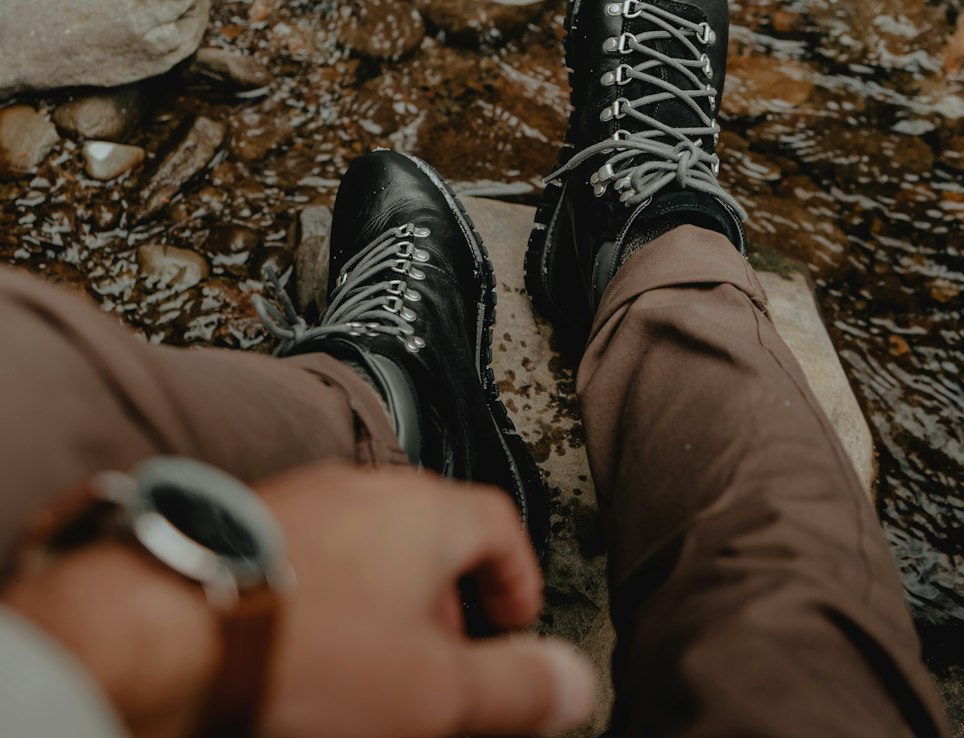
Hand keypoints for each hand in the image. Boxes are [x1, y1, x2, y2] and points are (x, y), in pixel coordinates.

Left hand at [3, 462, 596, 737]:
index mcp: (426, 510)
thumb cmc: (307, 649)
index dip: (517, 578)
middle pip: (435, 532)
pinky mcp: (252, 522)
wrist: (172, 627)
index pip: (499, 524)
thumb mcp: (436, 690)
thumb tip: (576, 682)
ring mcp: (305, 498)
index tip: (515, 621)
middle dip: (450, 601)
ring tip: (375, 665)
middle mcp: (367, 487)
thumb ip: (516, 686)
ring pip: (372, 542)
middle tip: (446, 663)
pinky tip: (312, 647)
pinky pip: (317, 552)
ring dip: (389, 600)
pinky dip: (334, 594)